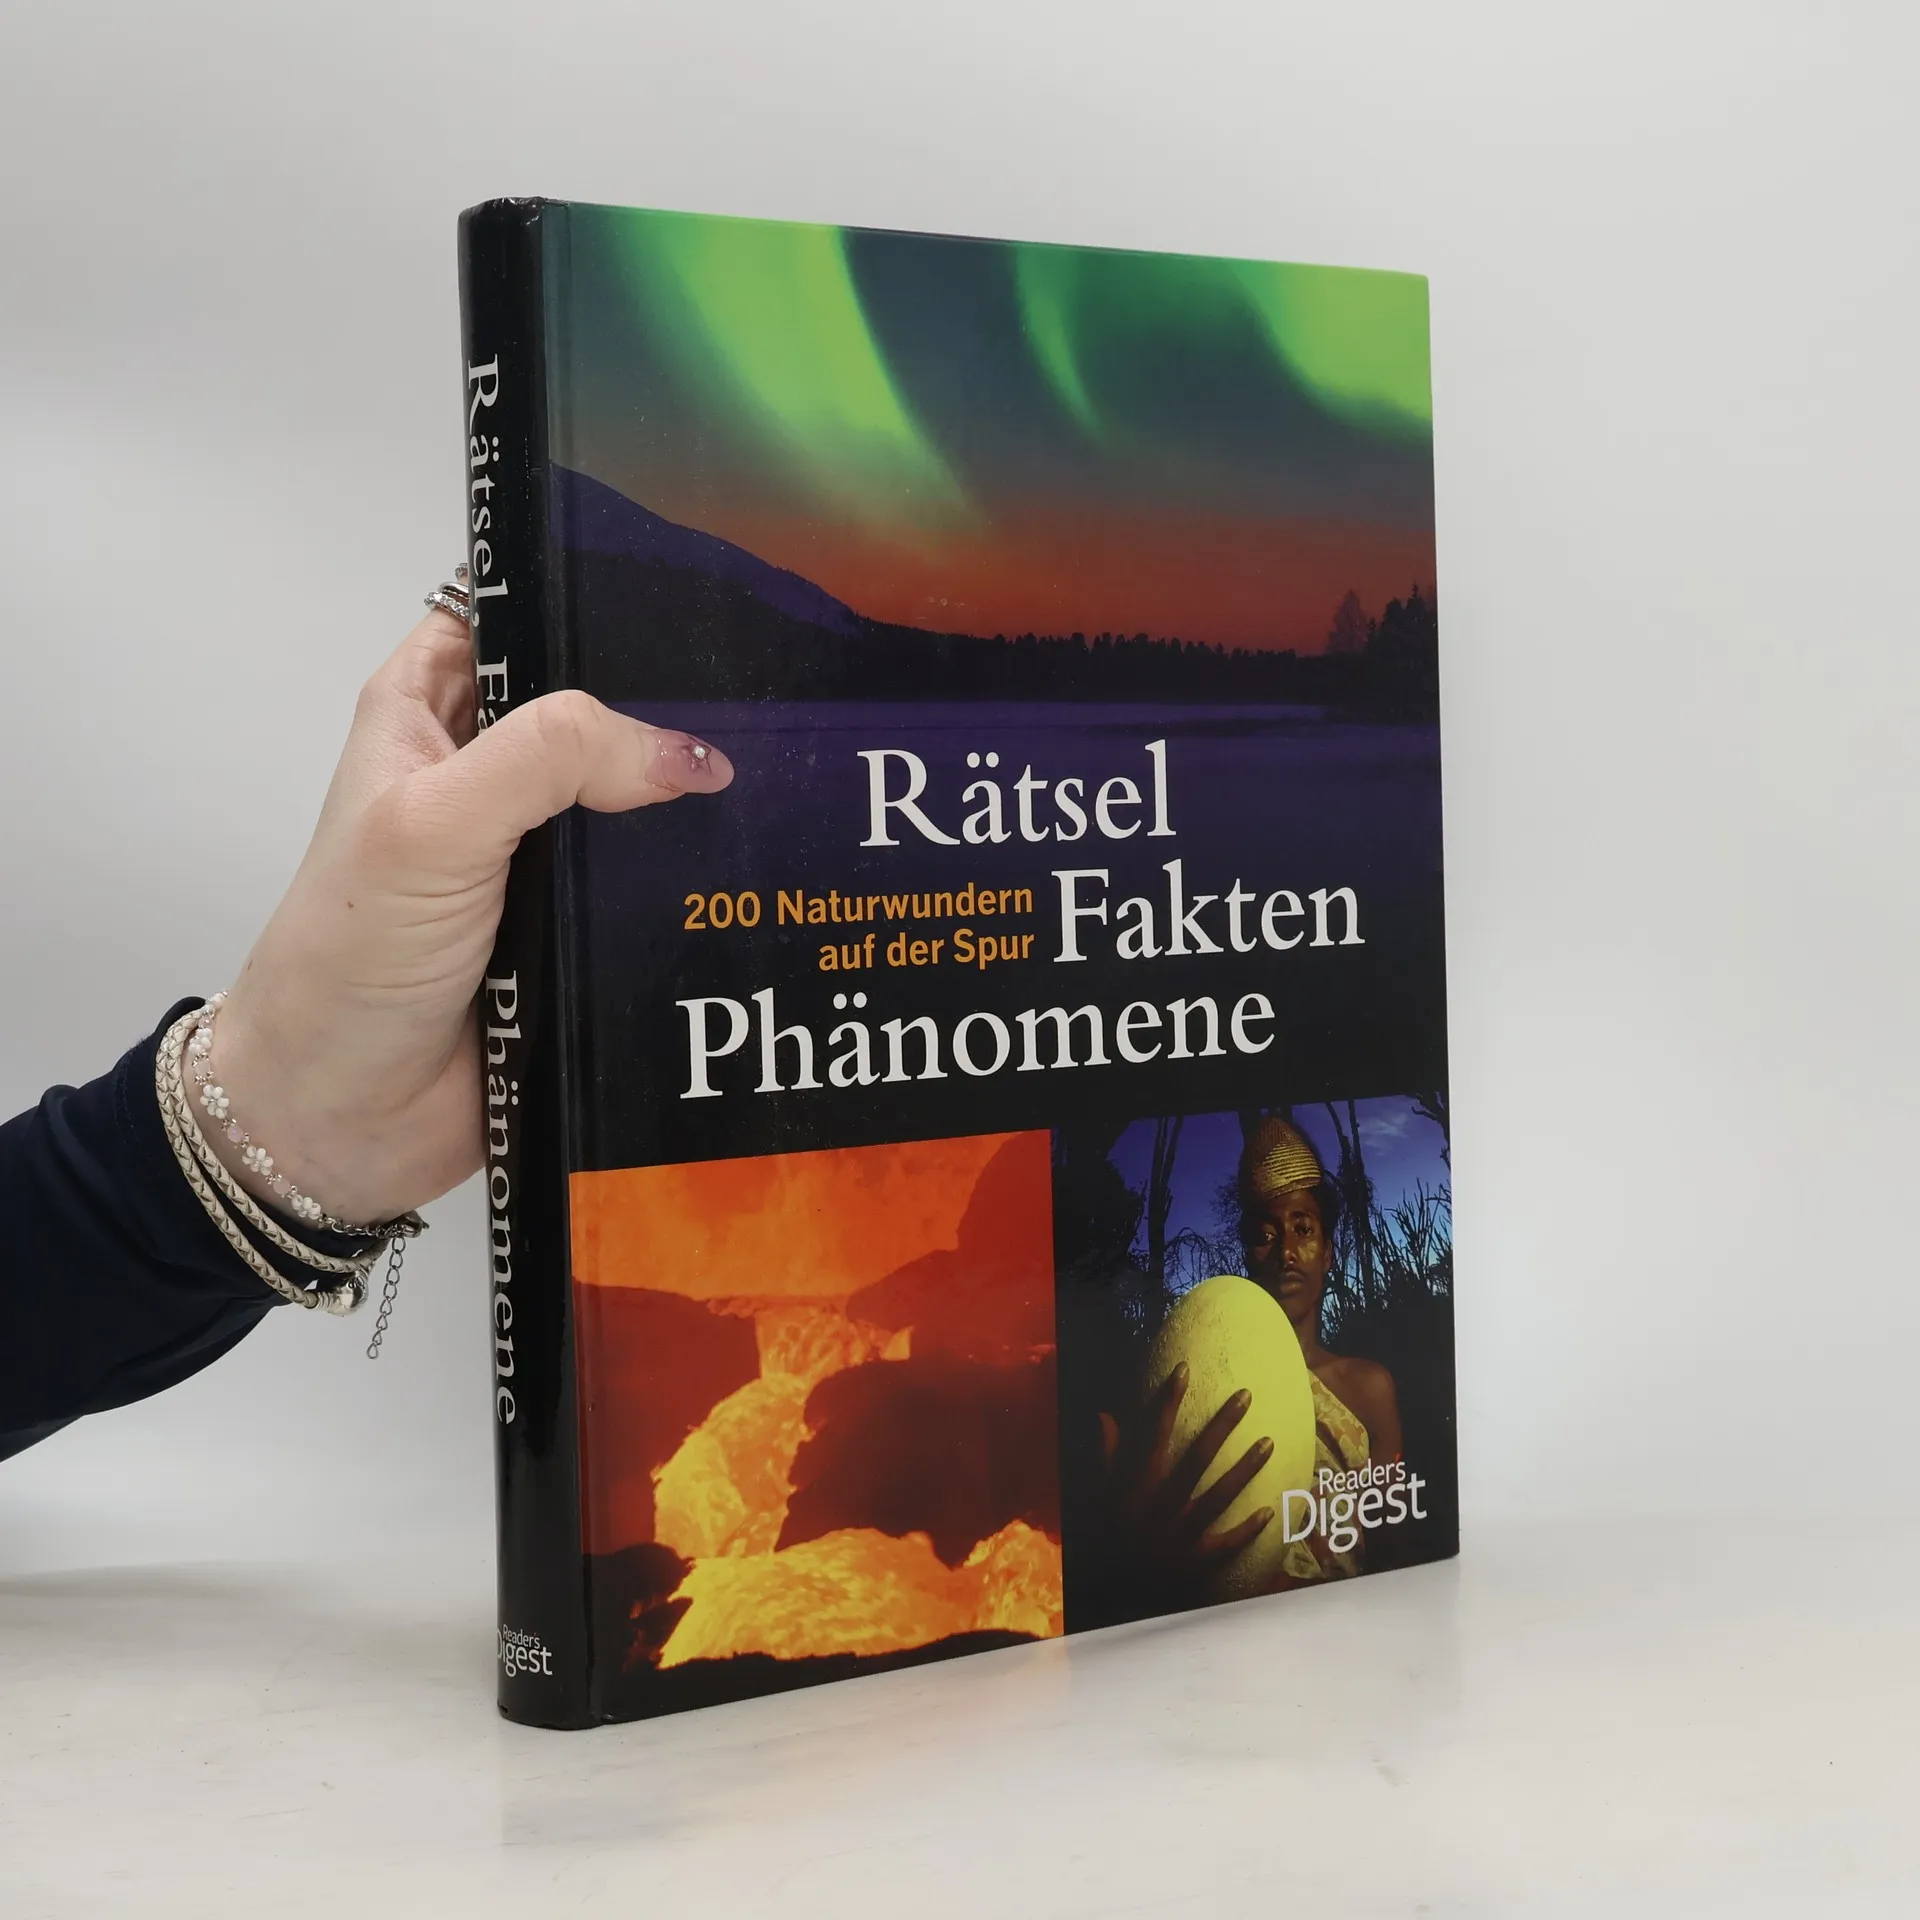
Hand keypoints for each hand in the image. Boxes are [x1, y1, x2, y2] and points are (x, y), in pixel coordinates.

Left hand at [199, 609, 732, 1223]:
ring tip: (794, 773)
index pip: (517, 613)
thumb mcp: (434, 824)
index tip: (694, 589)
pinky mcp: (582, 931)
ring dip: (692, 799)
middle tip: (773, 690)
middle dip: (668, 703)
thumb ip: (551, 760)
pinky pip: (655, 887)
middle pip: (595, 707)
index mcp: (428, 712)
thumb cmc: (352, 956)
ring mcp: (539, 854)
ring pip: (637, 799)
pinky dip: (698, 879)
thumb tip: (690, 753)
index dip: (589, 596)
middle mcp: (488, 771)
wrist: (339, 1121)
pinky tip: (766, 863)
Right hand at [1100, 1362, 1275, 1608]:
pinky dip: (1248, 1528)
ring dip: (1245, 1468)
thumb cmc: (1108, 1537)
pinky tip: (1269, 1510)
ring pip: (1219, 1495)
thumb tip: (1104, 1416)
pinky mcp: (1196, 1560)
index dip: (1168, 1400)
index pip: (1154, 1434)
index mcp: (1137, 1486)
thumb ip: (1104, 1455)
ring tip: (1269, 1442)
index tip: (1184, 1369)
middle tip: (1246, 1395)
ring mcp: (1181, 1533)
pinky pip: (1227, 1542)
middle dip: (1222, 1424)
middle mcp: (1161, 1505)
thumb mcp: (1099, 1494)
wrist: (1114, 1594)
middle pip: (1196, 1457)